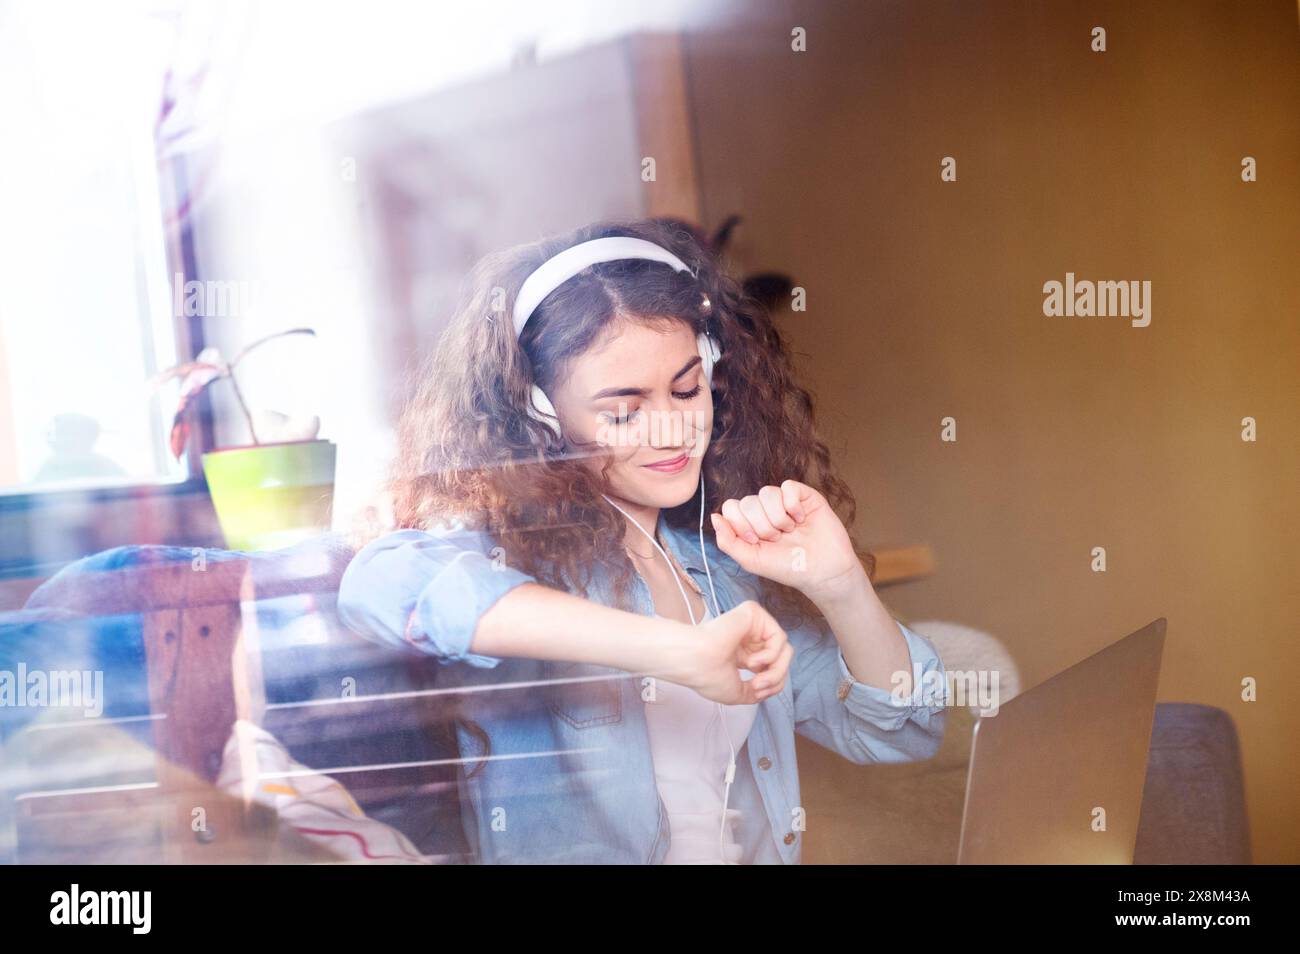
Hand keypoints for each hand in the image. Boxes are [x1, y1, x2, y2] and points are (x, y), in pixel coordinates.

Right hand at [663, 600, 792, 704]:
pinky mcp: (753, 613)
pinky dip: (771, 655)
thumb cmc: (707, 676)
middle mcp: (748, 639)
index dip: (772, 683)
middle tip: (759, 686)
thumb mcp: (738, 693)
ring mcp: (751, 625)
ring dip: (775, 670)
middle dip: (776, 676)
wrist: (696, 662)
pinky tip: (752, 661)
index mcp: (743, 654)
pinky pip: (778, 637)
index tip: (756, 691)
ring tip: (757, 677)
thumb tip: (772, 686)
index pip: (771, 666)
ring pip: (784, 649)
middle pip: (782, 658)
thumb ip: (759, 690)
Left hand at [711, 479, 864, 601]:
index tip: (754, 540)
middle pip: (748, 501)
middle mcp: (765, 509)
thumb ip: (728, 541)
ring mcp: (785, 501)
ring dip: (777, 518)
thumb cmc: (787, 567)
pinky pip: (788, 487)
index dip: (740, 523)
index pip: (731, 507)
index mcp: (750, 523)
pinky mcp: (804, 496)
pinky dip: (792, 506)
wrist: (822, 571)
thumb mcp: (751, 560)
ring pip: (767, 493)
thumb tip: (714, 517)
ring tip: (789, 531)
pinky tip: (800, 519)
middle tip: (776, 539)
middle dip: (761, 525)